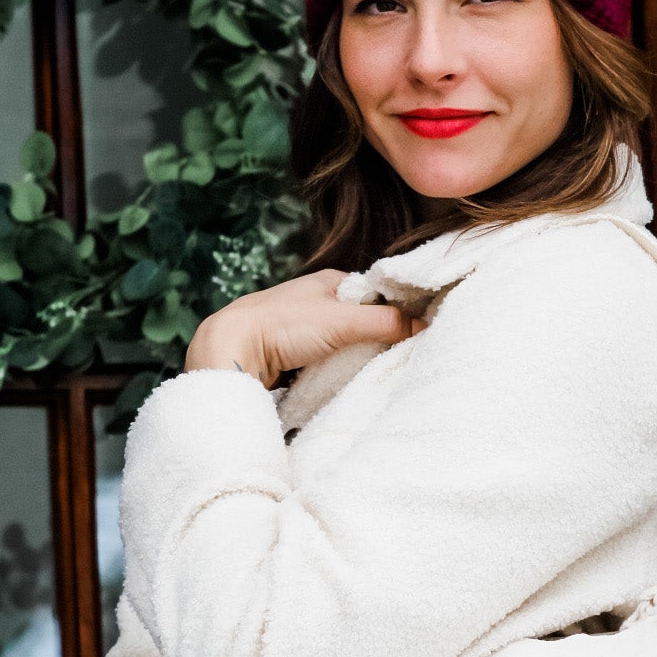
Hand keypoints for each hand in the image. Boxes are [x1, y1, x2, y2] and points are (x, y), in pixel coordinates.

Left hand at [185, 270, 417, 385]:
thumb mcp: (343, 321)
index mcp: (330, 281)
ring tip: (371, 367)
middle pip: (362, 318)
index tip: (416, 330)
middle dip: (377, 336)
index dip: (397, 310)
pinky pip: (326, 357)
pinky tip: (342, 375)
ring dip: (355, 354)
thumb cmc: (283, 325)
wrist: (232, 349)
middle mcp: (318, 299)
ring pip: (344, 340)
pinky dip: (336, 366)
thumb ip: (386, 323)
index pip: (377, 292)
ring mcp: (304, 325)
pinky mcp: (293, 350)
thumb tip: (424, 326)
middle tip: (396, 354)